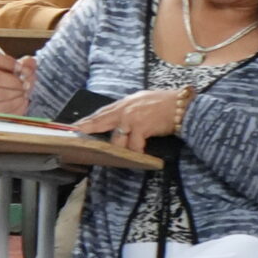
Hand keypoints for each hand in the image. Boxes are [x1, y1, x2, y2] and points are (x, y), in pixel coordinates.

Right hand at [0, 49, 38, 115]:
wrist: (11, 94)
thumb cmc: (15, 77)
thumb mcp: (23, 67)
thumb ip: (28, 63)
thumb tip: (29, 64)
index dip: (9, 62)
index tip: (20, 67)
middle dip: (15, 82)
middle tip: (26, 84)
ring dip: (16, 94)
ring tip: (24, 93)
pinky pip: (2, 107)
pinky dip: (15, 104)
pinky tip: (22, 100)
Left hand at [69, 89, 189, 153]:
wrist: (181, 106)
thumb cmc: (165, 105)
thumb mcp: (142, 102)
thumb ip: (129, 110)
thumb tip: (118, 120)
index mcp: (124, 103)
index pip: (102, 112)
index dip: (88, 120)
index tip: (76, 125)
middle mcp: (125, 109)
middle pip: (101, 120)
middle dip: (87, 128)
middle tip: (75, 133)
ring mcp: (131, 118)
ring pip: (117, 140)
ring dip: (120, 150)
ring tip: (121, 155)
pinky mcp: (141, 127)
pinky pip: (133, 146)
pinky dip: (137, 152)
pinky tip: (141, 155)